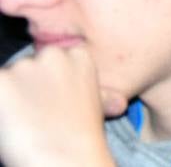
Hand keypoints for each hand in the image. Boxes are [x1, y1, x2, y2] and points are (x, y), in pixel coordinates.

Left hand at [0, 44, 116, 166]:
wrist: (67, 160)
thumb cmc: (80, 140)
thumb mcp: (97, 109)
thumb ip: (98, 94)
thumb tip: (118, 104)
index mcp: (79, 55)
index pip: (50, 61)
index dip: (47, 84)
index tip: (55, 104)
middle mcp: (53, 54)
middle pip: (26, 67)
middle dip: (25, 88)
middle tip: (38, 117)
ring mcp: (25, 66)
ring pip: (5, 80)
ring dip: (9, 99)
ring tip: (26, 123)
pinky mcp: (0, 81)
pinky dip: (0, 106)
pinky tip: (12, 122)